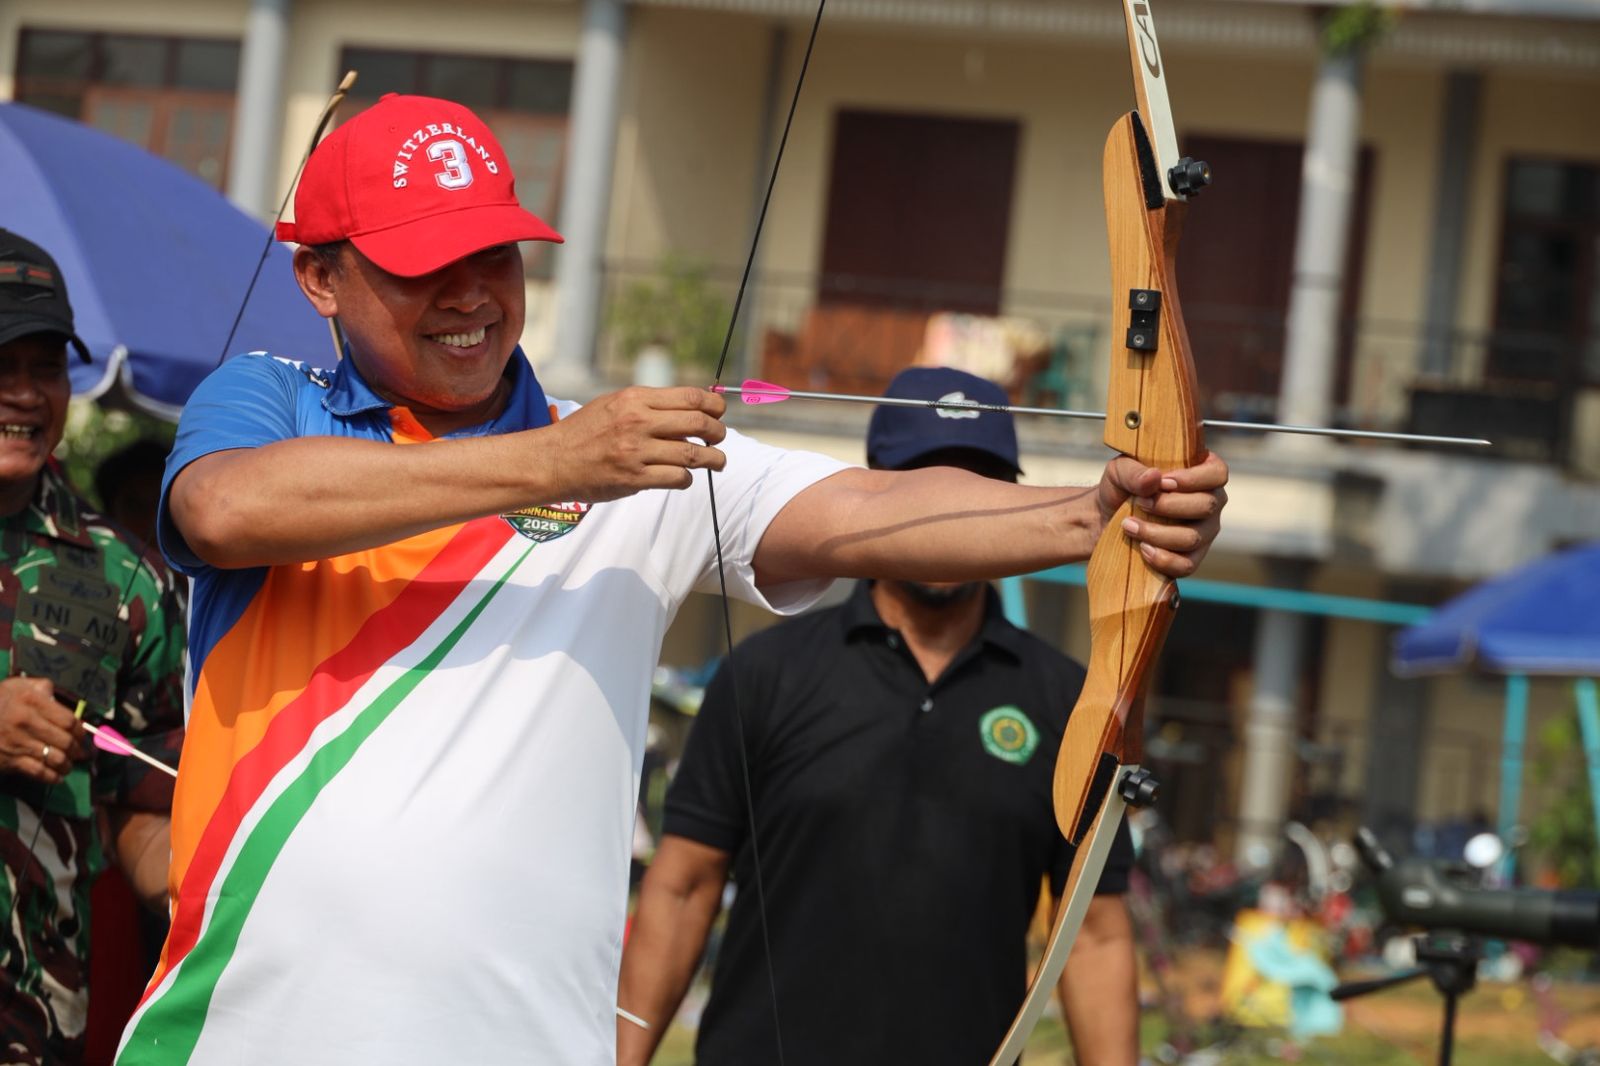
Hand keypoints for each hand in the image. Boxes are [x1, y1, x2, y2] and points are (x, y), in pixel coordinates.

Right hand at [0, 678, 85, 784]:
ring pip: (55, 758)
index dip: (80, 731)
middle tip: (81, 753)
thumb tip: (58, 698)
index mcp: (31, 702)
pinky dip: (52, 777)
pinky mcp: (8, 760)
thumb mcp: (16, 686)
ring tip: (70, 766)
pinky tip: (58, 778)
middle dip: (78, 750)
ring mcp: (17, 743)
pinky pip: (37, 772)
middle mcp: (26, 722)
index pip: (68, 720)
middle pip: (65, 741)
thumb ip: (41, 687)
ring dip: (67, 765)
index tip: (82, 735)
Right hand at [544, 386, 727, 502]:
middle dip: (718, 431)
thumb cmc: (585, 432)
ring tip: (717, 461)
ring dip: (713, 459)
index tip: (720, 411)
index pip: (689, 397)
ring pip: (693, 454)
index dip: (713, 404)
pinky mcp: (634, 479)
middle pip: (697, 422)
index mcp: (634, 399)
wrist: (552, 461)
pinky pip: (677, 478)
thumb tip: (690, 406)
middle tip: (720, 437)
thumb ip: (648, 404)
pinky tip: (685, 477)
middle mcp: (637, 422)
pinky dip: (687, 478)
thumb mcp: (613, 404)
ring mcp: (636, 452)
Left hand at [1096, 451, 1227, 577]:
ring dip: (1157, 533)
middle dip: (1168, 506)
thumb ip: (1135, 472)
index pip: (1217, 473)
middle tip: (1139, 503)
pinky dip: (1162, 559)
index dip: (1193, 479)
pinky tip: (1143, 549)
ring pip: (1193, 537)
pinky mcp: (1192, 558)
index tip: (1163, 482)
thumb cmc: (1122, 488)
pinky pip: (1186, 565)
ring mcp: (1205, 532)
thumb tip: (1154, 477)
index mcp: (1202, 473)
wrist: (1107, 519)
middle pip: (1207, 506)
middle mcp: (1211, 502)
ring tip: (1130, 526)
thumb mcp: (1120, 471)